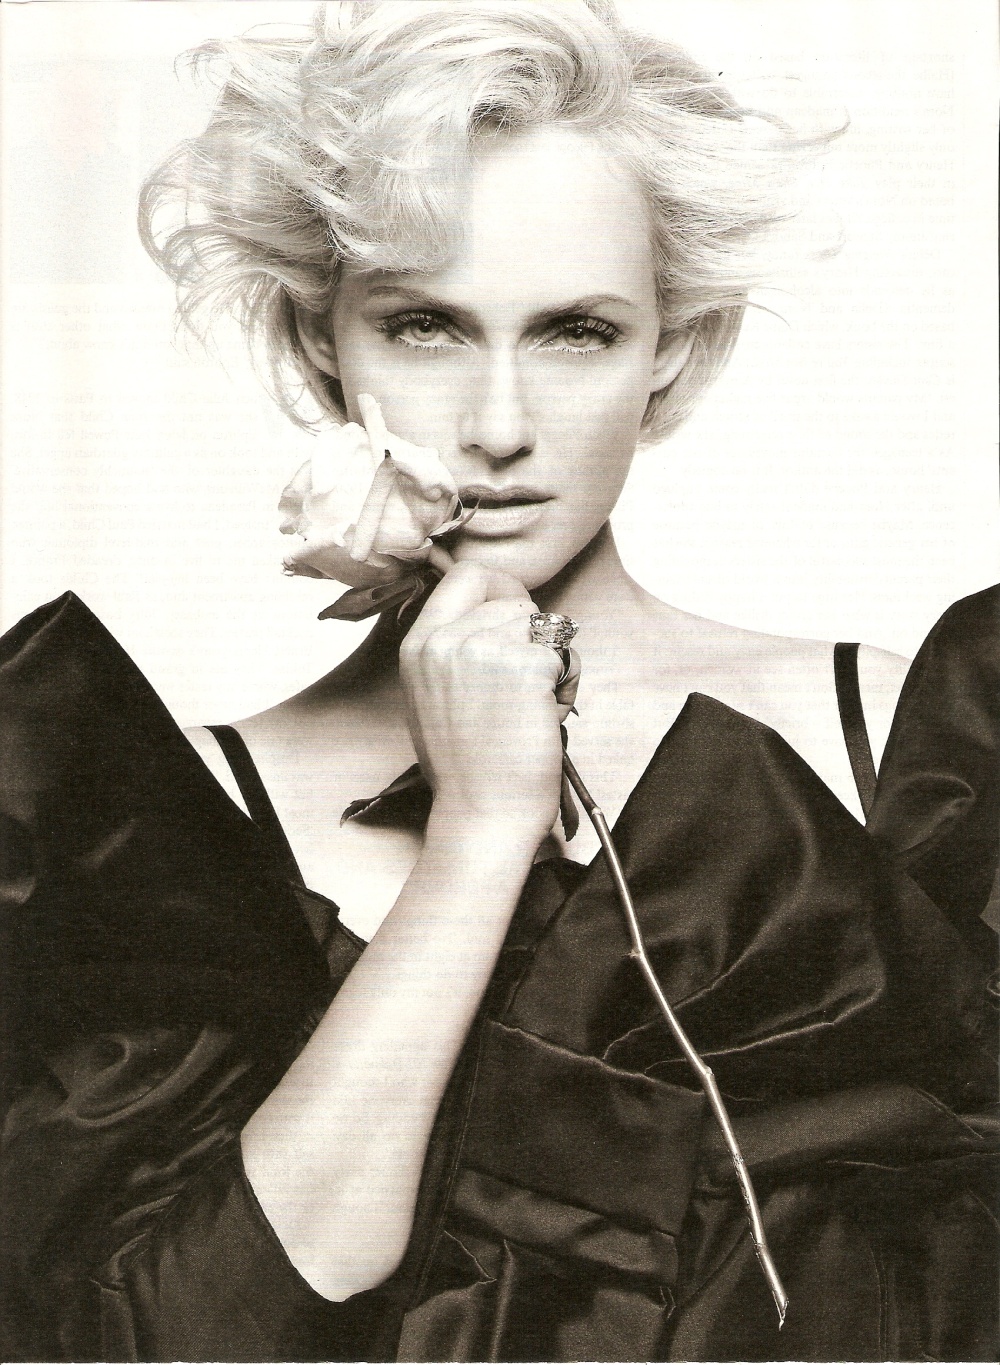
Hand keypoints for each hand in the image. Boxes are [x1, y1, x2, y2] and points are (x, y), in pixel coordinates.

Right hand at [399, 563, 578, 845]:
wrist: (482, 813)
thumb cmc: (466, 767)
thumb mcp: (432, 696)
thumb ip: (452, 650)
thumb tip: (495, 615)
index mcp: (418, 644)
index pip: (466, 575)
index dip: (501, 587)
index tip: (517, 614)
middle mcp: (445, 640)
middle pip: (513, 597)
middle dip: (532, 629)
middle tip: (530, 674)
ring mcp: (484, 650)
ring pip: (544, 625)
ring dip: (551, 659)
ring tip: (533, 705)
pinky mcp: (524, 667)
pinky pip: (565, 653)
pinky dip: (567, 683)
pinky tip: (546, 716)